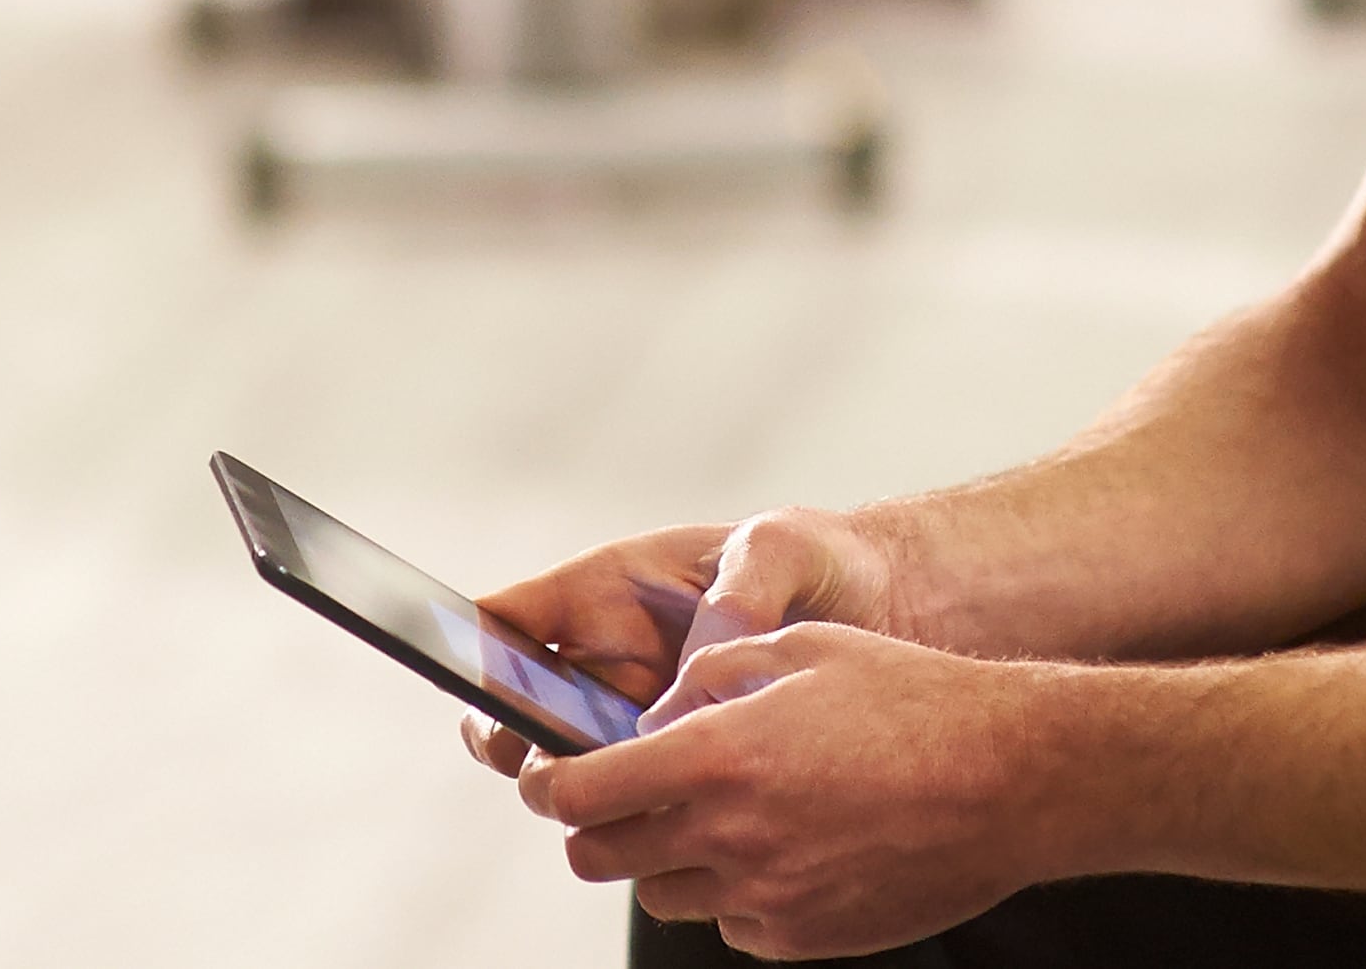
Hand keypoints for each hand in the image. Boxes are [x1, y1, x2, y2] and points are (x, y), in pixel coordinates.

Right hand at [459, 510, 903, 777]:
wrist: (889, 613)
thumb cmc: (822, 561)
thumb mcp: (782, 550)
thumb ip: (734, 600)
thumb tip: (685, 685)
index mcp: (609, 589)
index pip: (507, 620)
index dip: (476, 653)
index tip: (489, 686)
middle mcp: (608, 657)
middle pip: (514, 712)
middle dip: (517, 743)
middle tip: (564, 759)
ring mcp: (636, 716)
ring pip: (567, 768)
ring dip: (580, 787)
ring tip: (632, 786)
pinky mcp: (677, 764)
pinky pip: (632, 798)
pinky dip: (638, 815)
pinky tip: (677, 813)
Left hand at [523, 624, 1085, 960]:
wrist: (1011, 780)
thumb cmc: (913, 700)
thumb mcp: (800, 645)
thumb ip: (711, 674)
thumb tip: (657, 714)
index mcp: (716, 757)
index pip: (577, 795)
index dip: (548, 785)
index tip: (549, 775)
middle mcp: (729, 837)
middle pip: (601, 856)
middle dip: (594, 826)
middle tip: (620, 796)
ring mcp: (766, 896)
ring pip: (663, 893)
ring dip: (664, 857)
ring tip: (718, 814)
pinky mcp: (803, 937)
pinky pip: (732, 923)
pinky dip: (732, 891)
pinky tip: (781, 847)